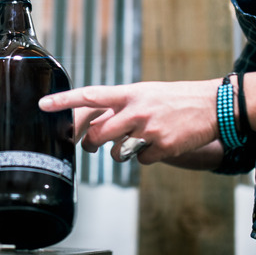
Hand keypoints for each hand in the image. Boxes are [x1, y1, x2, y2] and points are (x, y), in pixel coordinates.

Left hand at [39, 80, 221, 164]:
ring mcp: (149, 129)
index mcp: (130, 94)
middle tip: (90, 145)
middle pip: (98, 135)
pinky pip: (142, 161)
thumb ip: (121, 105)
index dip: (65, 100)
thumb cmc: (175, 99)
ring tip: (138, 141)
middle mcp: (136, 110)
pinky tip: (160, 145)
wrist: (212, 105)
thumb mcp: (145, 93)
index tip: (43, 104)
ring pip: (118, 153)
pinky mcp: (162, 147)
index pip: (90, 95)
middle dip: (91, 144)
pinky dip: (148, 157)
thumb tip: (97, 122)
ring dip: (123, 153)